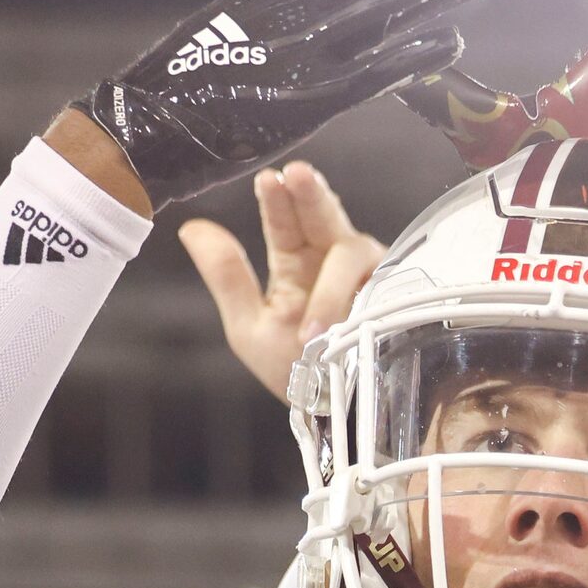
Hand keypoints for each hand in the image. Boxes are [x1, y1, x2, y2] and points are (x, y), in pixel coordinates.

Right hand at [72, 0, 507, 210]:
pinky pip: (376, 70)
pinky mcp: (312, 97)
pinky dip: (415, 55)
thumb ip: (277, 19)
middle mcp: (292, 7)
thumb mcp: (231, 35)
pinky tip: (451, 42)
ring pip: (389, 11)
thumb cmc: (182, 92)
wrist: (146, 134)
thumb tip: (308, 10)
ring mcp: (304, 50)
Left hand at [178, 161, 380, 404]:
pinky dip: (364, 307)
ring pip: (353, 255)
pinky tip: (349, 321)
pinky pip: (384, 288)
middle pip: (324, 216)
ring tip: (310, 326)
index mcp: (296, 261)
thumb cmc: (293, 371)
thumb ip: (226, 278)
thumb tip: (190, 227)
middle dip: (312, 196)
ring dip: (332, 285)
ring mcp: (369, 276)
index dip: (278, 201)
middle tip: (298, 176)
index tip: (269, 180)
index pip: (285, 221)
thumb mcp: (249, 326)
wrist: (335, 411)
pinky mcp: (397, 296)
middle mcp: (333, 260)